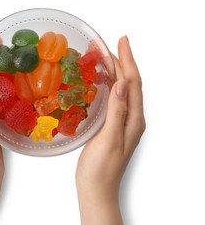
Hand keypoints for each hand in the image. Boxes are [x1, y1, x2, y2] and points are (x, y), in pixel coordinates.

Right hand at [76, 36, 145, 224]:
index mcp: (133, 119)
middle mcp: (131, 118)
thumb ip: (117, 112)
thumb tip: (123, 83)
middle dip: (121, 62)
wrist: (96, 188)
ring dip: (115, 71)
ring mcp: (121, 121)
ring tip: (103, 57)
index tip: (122, 41)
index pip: (134, 83)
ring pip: (122, 89)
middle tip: (107, 45)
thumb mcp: (109, 140)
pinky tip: (99, 81)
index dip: (128, 60)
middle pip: (130, 83)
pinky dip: (108, 85)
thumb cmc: (101, 169)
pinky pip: (113, 98)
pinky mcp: (111, 125)